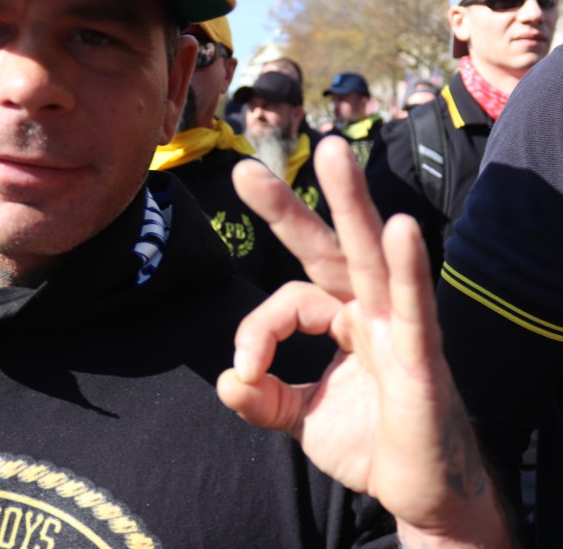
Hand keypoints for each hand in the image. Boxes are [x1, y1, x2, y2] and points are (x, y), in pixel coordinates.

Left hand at [217, 137, 512, 546]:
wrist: (417, 494)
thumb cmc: (369, 443)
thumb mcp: (300, 419)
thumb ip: (262, 397)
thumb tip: (226, 379)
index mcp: (340, 317)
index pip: (288, 300)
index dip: (257, 330)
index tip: (243, 370)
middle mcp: (367, 311)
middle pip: (327, 248)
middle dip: (289, 209)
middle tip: (244, 172)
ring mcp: (397, 328)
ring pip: (371, 258)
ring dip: (351, 205)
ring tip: (331, 153)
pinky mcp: (422, 358)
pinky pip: (415, 308)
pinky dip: (409, 270)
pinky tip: (401, 230)